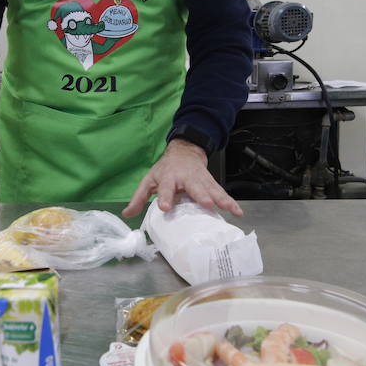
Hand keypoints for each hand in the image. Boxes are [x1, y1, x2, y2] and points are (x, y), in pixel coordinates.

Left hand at [122, 139, 242, 219]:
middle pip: (195, 187)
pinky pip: (221, 193)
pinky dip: (230, 202)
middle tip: (206, 204)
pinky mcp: (211, 184)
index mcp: (169, 178)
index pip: (166, 188)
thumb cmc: (165, 169)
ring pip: (212, 189)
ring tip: (229, 209)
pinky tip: (238, 212)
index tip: (166, 207)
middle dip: (201, 195)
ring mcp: (201, 180)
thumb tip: (128, 214)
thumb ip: (139, 198)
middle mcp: (187, 178)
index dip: (166, 197)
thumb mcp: (149, 180)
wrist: (185, 152)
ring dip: (221, 199)